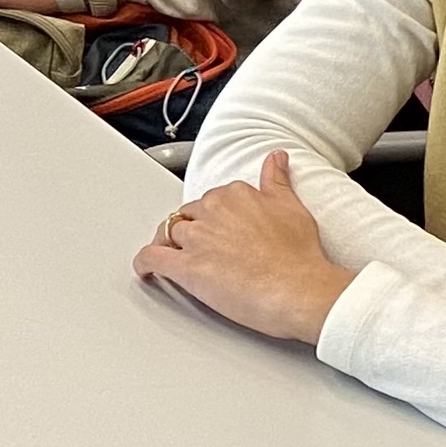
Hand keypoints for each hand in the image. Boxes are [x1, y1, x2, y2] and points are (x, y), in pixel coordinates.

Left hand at [134, 151, 356, 344]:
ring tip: (174, 257)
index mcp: (234, 195)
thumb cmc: (300, 256)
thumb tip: (276, 158)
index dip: (211, 217)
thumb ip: (277, 180)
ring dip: (168, 245)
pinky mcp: (186, 267)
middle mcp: (212, 211)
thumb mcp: (293, 207)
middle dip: (190, 230)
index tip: (216, 228)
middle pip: (186, 215)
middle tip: (200, 248)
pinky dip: (145, 263)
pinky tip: (146, 270)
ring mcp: (197, 238)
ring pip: (167, 233)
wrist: (300, 288)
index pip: (210, 200)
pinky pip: (152, 258)